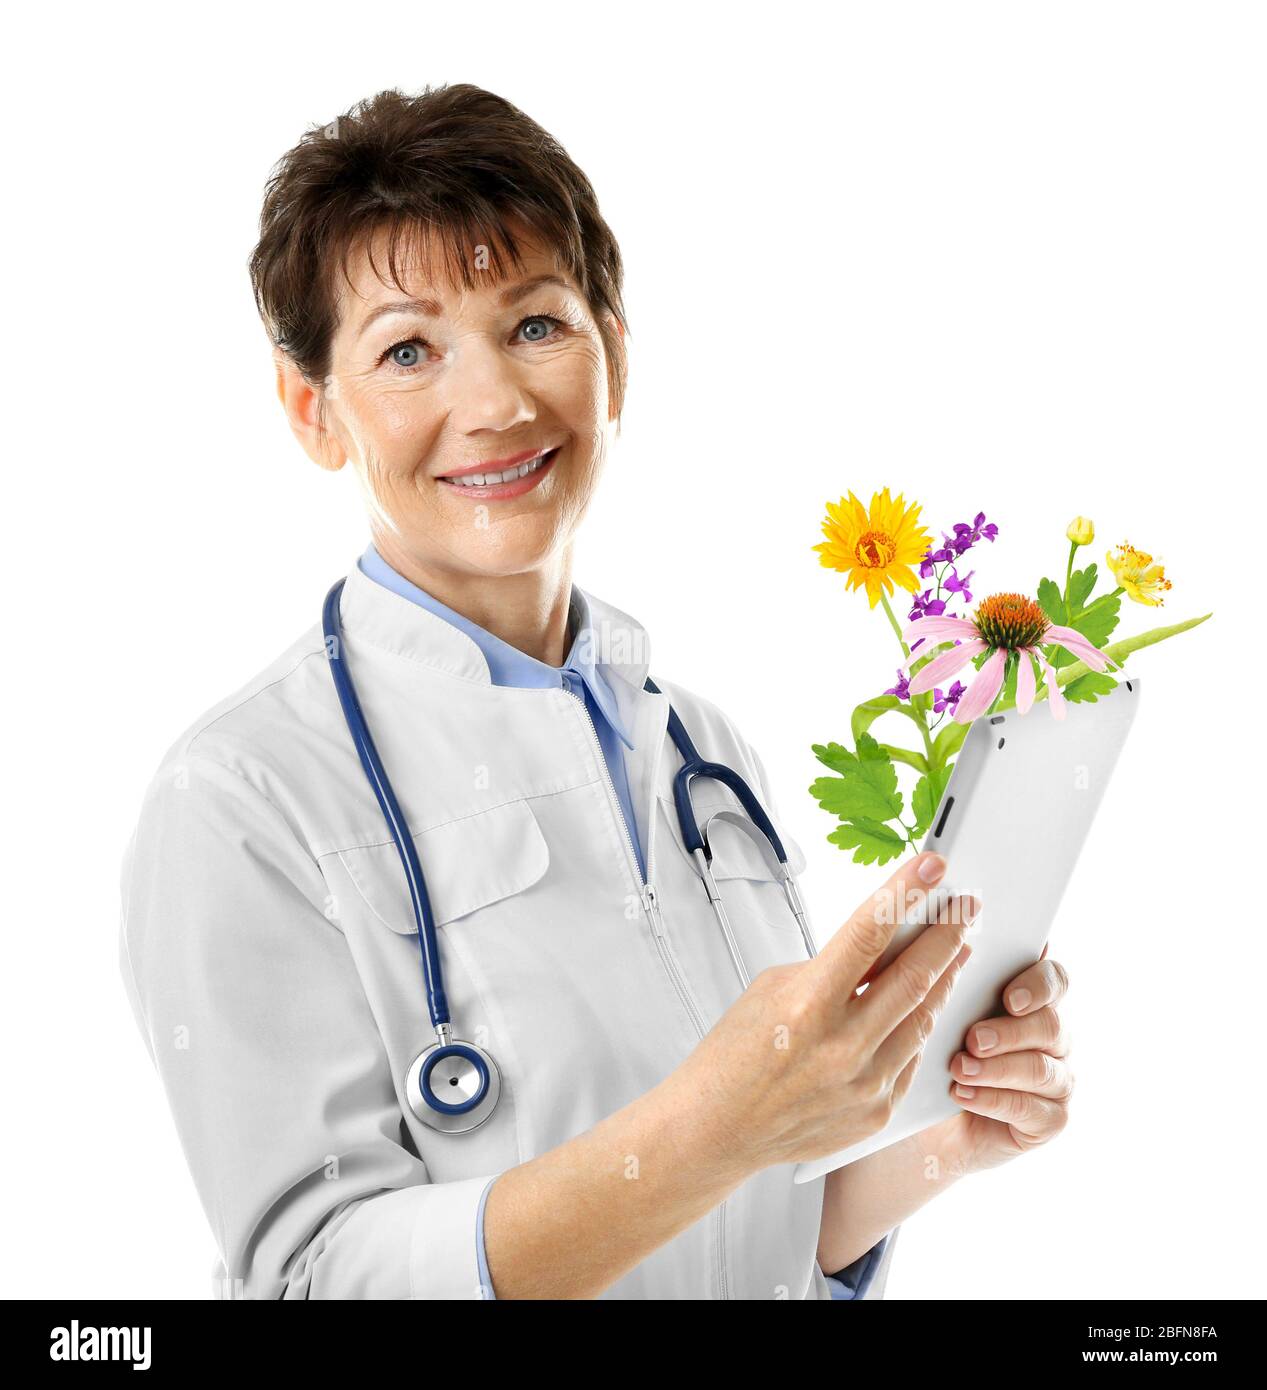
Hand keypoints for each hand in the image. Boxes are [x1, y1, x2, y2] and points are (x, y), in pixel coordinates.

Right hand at [675, 850, 978, 1173]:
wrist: (718, 1128)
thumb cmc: (735, 1055)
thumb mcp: (773, 988)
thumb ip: (832, 968)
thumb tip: (883, 946)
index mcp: (807, 1005)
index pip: (869, 932)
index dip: (906, 892)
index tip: (933, 866)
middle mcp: (842, 1046)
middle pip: (914, 976)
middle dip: (947, 934)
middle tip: (966, 907)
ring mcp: (865, 1084)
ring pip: (924, 1017)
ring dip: (945, 978)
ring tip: (957, 949)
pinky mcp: (877, 1113)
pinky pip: (912, 1059)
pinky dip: (919, 1026)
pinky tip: (926, 1004)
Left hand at [926, 951, 1073, 1174]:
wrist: (922, 1118)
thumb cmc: (928, 1054)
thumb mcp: (933, 1015)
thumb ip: (949, 980)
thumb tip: (945, 943)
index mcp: (1030, 1000)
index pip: (1054, 979)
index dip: (1039, 985)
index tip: (1010, 998)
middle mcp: (1051, 1037)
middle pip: (1050, 1025)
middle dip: (1009, 1032)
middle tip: (973, 1039)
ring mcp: (1057, 1080)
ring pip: (1042, 1068)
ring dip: (997, 1068)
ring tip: (959, 1069)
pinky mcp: (1050, 1119)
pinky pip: (1033, 1109)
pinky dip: (993, 1100)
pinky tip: (962, 1095)